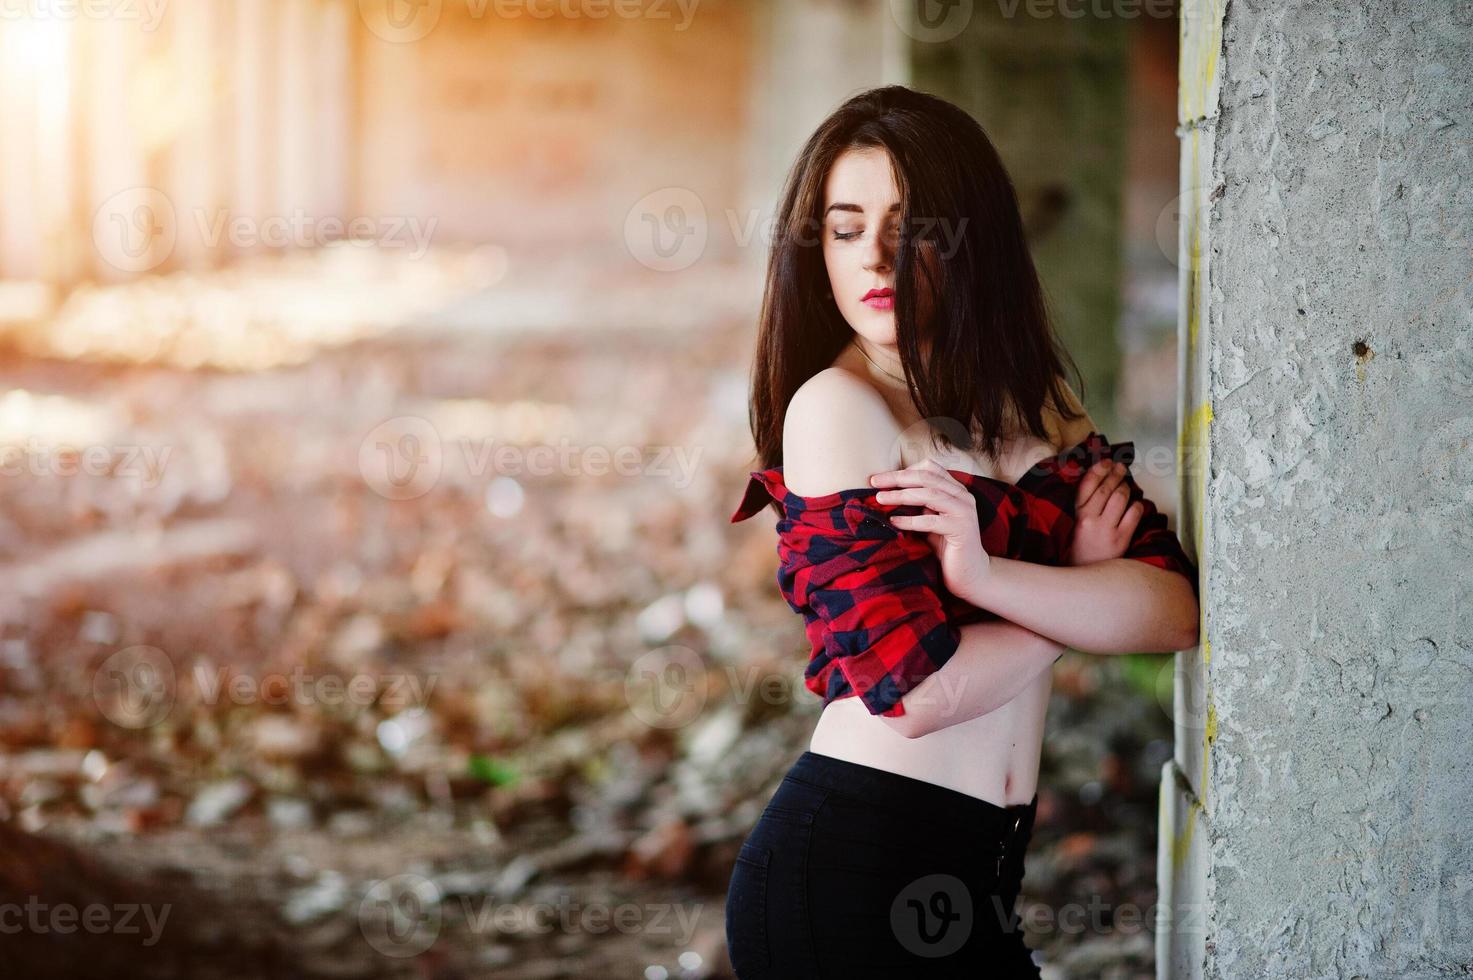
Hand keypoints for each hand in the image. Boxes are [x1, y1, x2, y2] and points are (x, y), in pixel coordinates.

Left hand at [869, 459, 990, 604]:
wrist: (970, 574)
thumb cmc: (946, 546)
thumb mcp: (930, 519)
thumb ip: (917, 504)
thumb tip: (886, 493)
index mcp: (955, 489)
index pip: (930, 468)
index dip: (904, 470)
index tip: (881, 478)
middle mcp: (963, 496)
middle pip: (926, 477)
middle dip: (897, 478)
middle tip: (874, 482)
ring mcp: (964, 511)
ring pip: (929, 494)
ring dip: (901, 495)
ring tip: (880, 498)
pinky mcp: (962, 529)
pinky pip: (931, 521)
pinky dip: (910, 520)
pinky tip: (893, 522)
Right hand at [1065, 459, 1144, 564]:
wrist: (1085, 572)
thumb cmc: (1083, 546)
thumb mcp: (1078, 522)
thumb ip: (1087, 503)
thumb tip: (1104, 479)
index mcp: (1078, 514)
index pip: (1087, 484)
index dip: (1099, 469)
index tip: (1106, 462)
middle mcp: (1090, 520)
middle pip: (1106, 488)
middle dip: (1116, 474)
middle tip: (1121, 468)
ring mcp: (1106, 530)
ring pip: (1120, 497)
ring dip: (1126, 488)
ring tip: (1126, 487)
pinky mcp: (1121, 539)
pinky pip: (1134, 514)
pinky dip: (1137, 506)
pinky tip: (1135, 506)